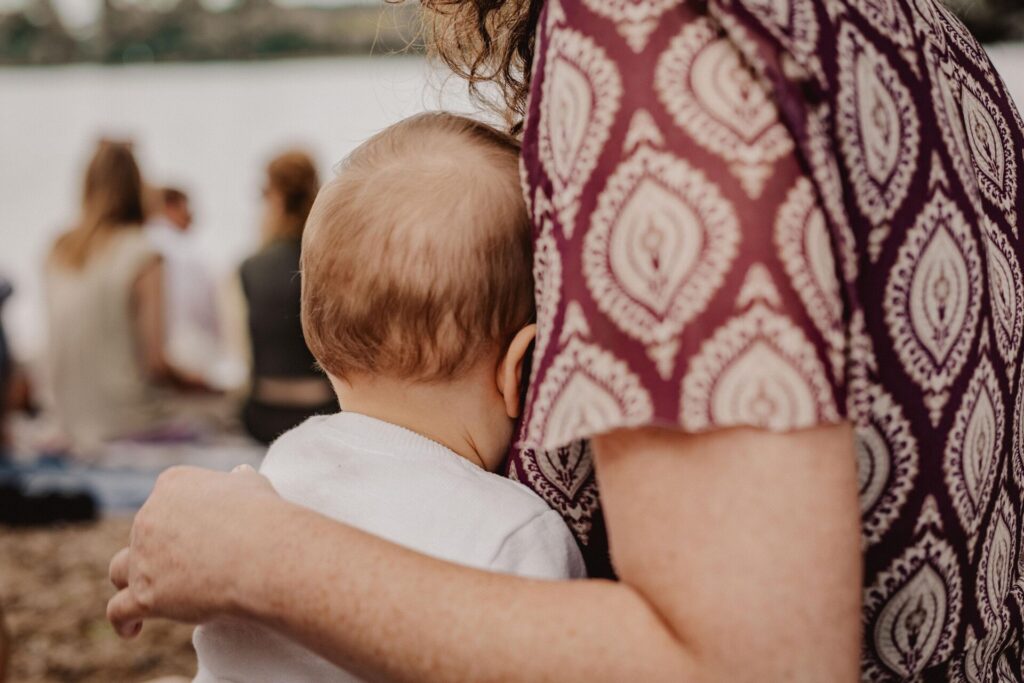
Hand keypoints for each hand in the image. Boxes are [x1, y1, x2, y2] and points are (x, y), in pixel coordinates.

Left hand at [107, 465, 280, 637]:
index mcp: (174, 485)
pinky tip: (133, 630)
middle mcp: (150, 516)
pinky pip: (119, 610)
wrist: (262, 553)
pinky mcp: (143, 594)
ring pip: (120, 569)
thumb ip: (238, 481)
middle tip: (189, 566)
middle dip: (158, 548)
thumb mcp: (252, 485)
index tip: (196, 530)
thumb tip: (238, 474)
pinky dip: (124, 621)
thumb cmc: (263, 517)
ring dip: (130, 579)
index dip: (178, 515)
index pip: (166, 498)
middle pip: (143, 533)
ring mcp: (143, 556)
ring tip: (145, 591)